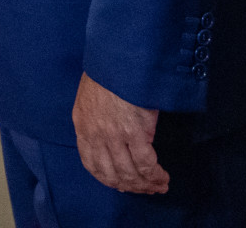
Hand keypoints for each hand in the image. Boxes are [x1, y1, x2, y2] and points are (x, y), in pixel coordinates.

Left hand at [73, 73, 166, 194]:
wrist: (118, 57)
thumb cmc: (108, 71)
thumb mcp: (90, 97)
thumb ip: (95, 118)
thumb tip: (110, 135)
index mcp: (82, 125)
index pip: (91, 164)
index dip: (108, 179)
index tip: (121, 184)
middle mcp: (95, 135)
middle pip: (112, 174)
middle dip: (131, 186)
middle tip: (146, 189)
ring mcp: (114, 135)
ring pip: (129, 173)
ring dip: (146, 184)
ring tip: (158, 184)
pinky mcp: (135, 132)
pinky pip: (146, 164)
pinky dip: (155, 175)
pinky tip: (163, 176)